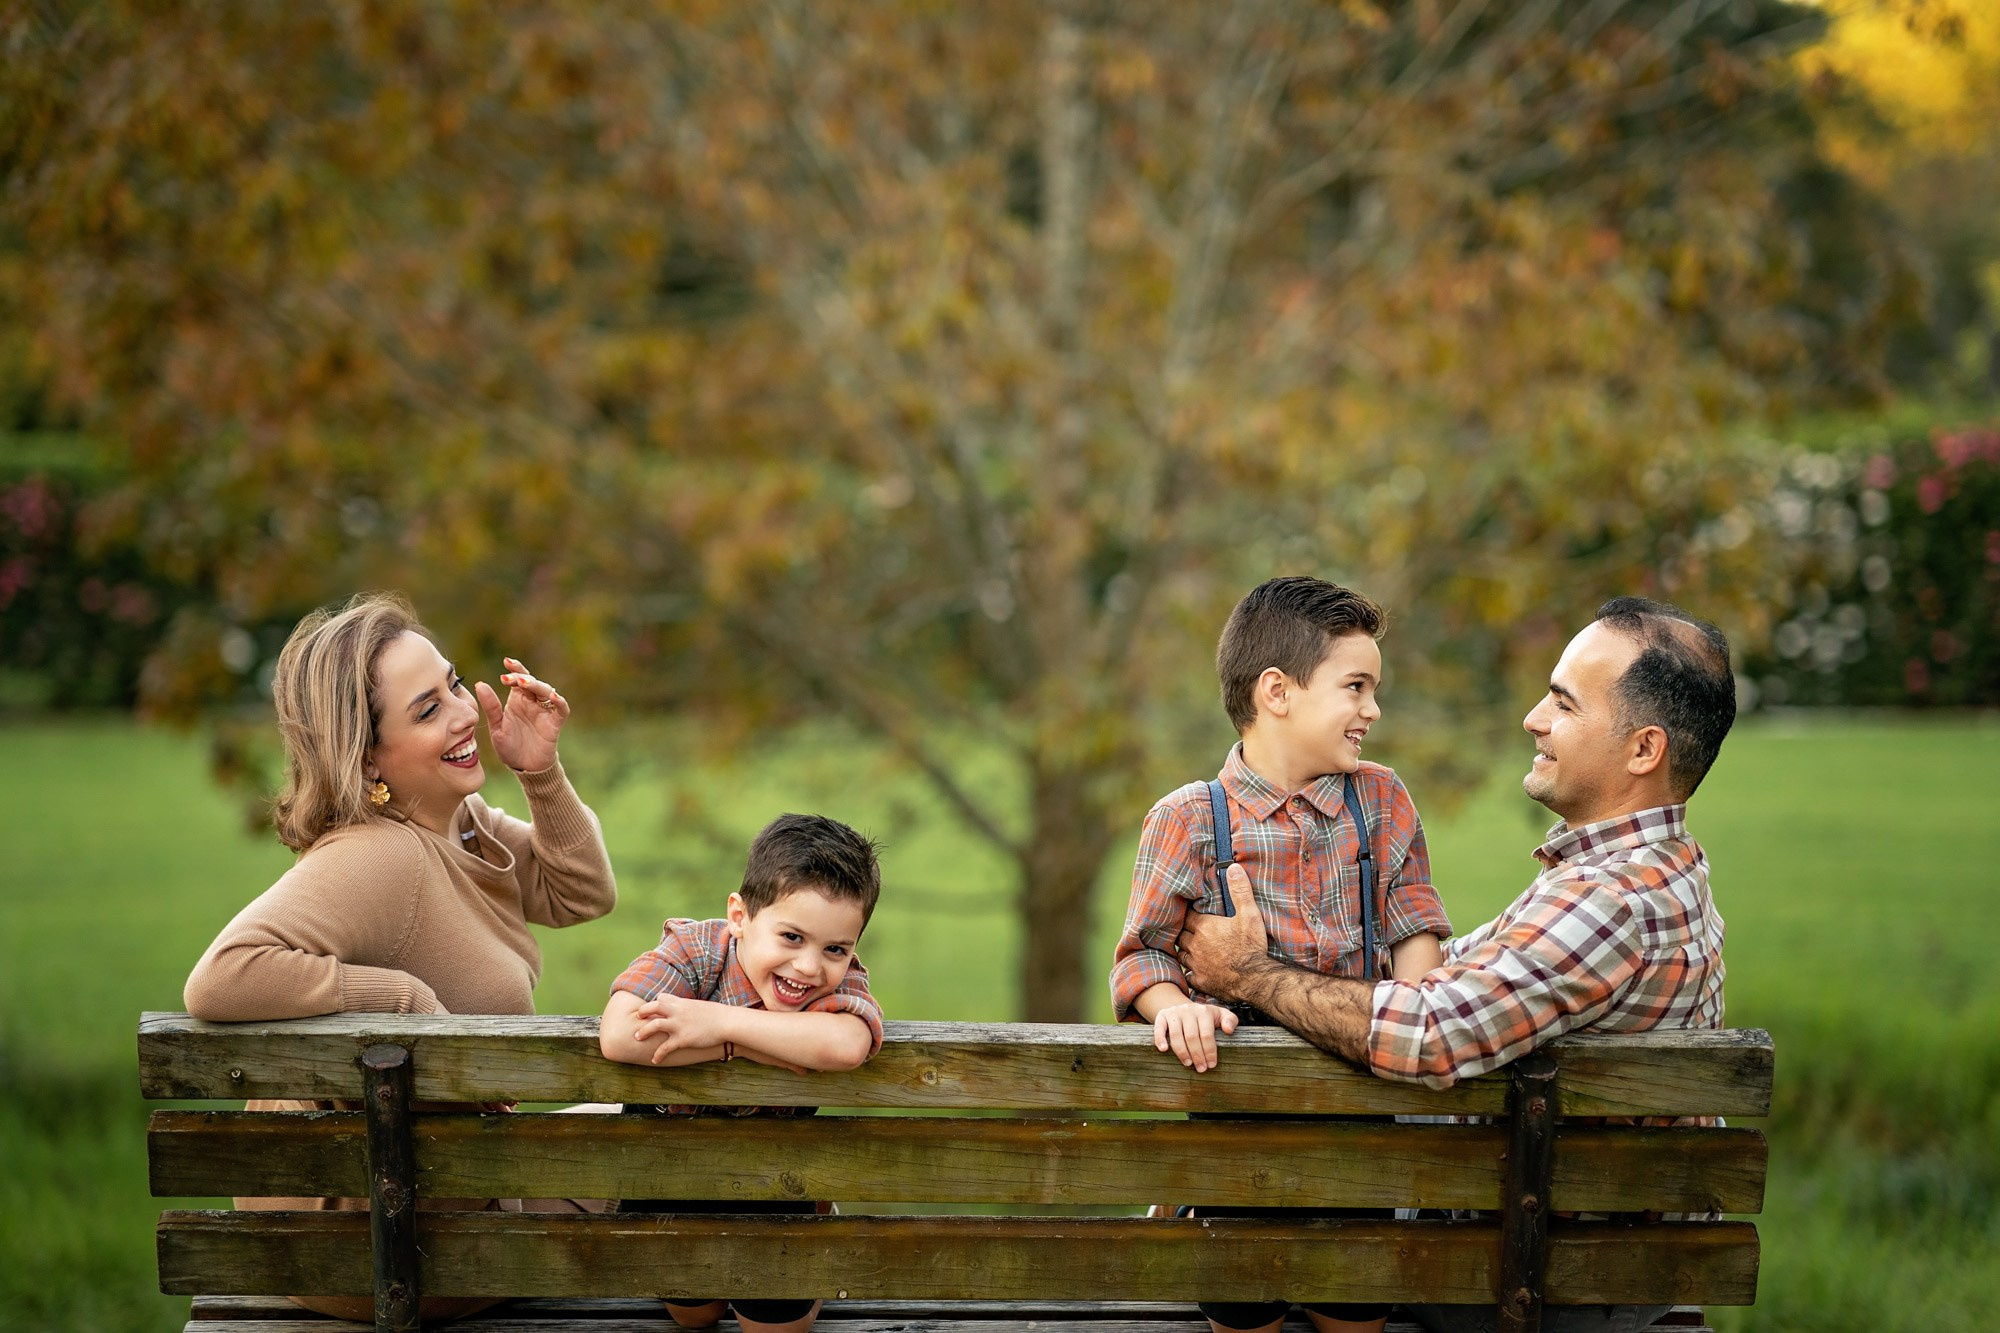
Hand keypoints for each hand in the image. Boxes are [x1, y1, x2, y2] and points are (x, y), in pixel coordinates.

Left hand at [475, 656, 568, 772]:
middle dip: (523, 677)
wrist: (523, 767)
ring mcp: (545, 712)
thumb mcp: (496, 726)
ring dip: (537, 685)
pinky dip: (560, 702)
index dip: (515, 669)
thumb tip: (480, 684)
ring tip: (524, 683)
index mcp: (518, 700)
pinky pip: (561, 709)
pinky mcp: (554, 724)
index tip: (506, 662)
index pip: (519, 678)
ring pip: (547, 691)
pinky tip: (553, 697)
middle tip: (511, 678)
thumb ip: (491, 707)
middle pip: (533, 682)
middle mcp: (533, 703)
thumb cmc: (510, 747)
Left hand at [631, 994, 733, 1063]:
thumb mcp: (701, 1007)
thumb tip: (688, 1012)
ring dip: (644, 1032)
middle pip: (654, 1006)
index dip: (655, 1003)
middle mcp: (678, 1012)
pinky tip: (655, 1060)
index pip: (662, 997)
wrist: (728, 1022)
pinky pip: (665, 1047)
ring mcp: (679, 1025)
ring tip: (637, 1037)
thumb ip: (690, 1008)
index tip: (652, 1009)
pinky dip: (658, 1054)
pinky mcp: (683, 1039)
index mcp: (682, 1003)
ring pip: (654, 1025)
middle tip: (637, 1018)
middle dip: (643, 1011)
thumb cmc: (717, 1015)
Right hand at [1153, 1000, 1238, 1071]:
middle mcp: (1188, 1010)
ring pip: (1176, 1035)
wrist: (1184, 1007)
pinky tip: (1164, 1049)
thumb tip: (1229, 1030)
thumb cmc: (1206, 1017)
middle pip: (1192, 1036)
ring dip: (1182, 1052)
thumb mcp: (1220, 1015)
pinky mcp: (1162, 1015)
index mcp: (1204, 1011)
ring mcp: (1174, 1013)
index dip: (1209, 1051)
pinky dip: (1160, 1039)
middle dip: (1197, 1055)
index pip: (1207, 1034)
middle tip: (1201, 1069)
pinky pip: (1159, 1027)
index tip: (1211, 1065)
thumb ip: (1230, 1020)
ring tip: (1188, 1064)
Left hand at [1178, 864, 1268, 1000]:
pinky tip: (1195, 969)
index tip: (1191, 913)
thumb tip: (1232, 867)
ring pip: (1182, 954)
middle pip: (1181, 935)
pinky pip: (1188, 974)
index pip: (1187, 916)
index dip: (1188, 914)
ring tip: (1191, 948)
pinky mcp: (1200, 981)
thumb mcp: (1249, 914)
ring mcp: (1196, 964)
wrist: (1255, 979)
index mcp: (1204, 927)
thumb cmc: (1252, 946)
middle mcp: (1195, 945)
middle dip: (1184, 932)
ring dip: (1186, 950)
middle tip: (1190, 930)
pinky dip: (1191, 971)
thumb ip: (1240, 891)